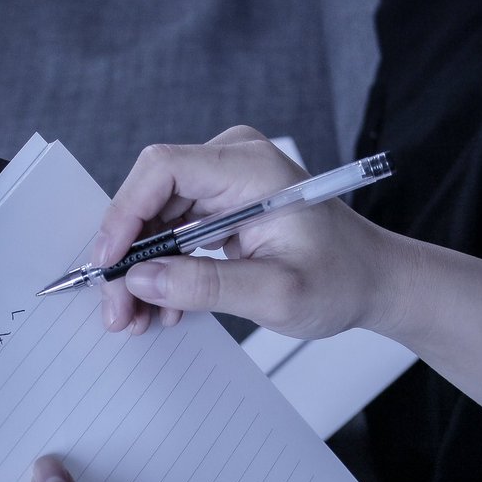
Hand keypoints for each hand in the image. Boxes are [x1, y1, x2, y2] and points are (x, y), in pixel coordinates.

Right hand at [95, 125, 410, 339]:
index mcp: (251, 168)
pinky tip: (163, 307)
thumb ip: (207, 286)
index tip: (109, 264)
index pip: (163, 169)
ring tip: (138, 318)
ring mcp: (225, 183)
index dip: (124, 214)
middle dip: (128, 256)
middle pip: (151, 197)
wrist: (372, 282)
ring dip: (141, 271)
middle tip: (117, 310)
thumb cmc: (341, 280)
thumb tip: (141, 280)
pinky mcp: (222, 207)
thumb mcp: (277, 294)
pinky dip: (163, 271)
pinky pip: (173, 233)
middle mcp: (233, 163)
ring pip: (155, 220)